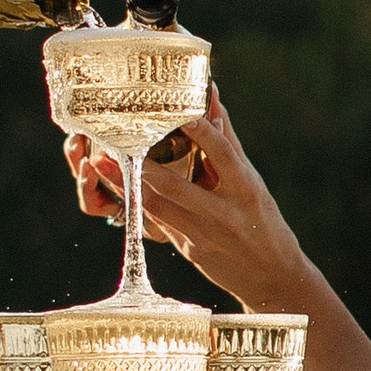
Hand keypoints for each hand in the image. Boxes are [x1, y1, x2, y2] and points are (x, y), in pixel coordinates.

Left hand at [63, 86, 310, 311]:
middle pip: (176, 185)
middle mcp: (224, 212)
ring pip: (157, 207)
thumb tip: (210, 96)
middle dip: (143, 163)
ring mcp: (203, 234)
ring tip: (100, 163)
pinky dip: (135, 202)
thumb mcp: (251, 180)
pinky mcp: (188, 250)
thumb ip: (227, 140)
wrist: (271, 274)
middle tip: (117, 140)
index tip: (177, 110)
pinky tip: (114, 186)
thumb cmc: (262, 217)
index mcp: (245, 188)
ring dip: (126, 184)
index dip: (200, 131)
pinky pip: (156, 222)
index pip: (221, 153)